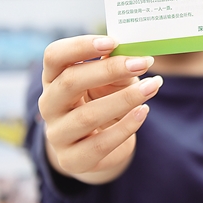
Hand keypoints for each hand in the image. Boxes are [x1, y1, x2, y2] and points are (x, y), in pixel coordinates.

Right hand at [38, 35, 162, 183]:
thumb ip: (116, 64)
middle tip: (142, 63)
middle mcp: (49, 105)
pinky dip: (126, 126)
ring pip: (87, 116)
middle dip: (109, 70)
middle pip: (69, 82)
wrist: (100, 144)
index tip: (112, 42)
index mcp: (54, 78)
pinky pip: (100, 144)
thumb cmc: (105, 99)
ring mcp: (57, 134)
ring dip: (125, 99)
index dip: (81, 46)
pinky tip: (144, 111)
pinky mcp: (72, 159)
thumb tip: (135, 52)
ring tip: (152, 86)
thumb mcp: (110, 79)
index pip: (54, 56)